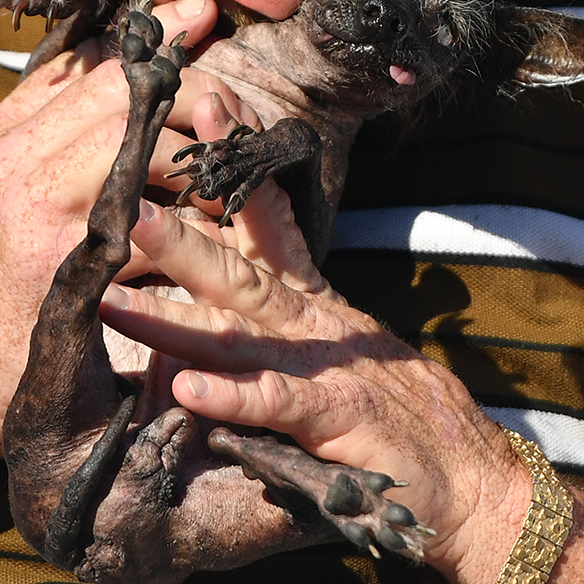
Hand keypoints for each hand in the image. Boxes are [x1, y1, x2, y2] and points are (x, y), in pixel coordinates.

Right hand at [0, 0, 250, 451]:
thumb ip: (41, 135)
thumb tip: (105, 73)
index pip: (81, 64)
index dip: (148, 37)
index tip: (201, 13)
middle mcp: (8, 159)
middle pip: (116, 92)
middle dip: (187, 89)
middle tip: (234, 112)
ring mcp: (31, 207)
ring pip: (136, 144)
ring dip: (196, 156)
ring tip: (231, 173)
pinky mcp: (60, 262)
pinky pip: (144, 223)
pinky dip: (187, 221)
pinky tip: (215, 229)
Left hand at [99, 206, 531, 583]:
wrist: (468, 475)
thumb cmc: (394, 407)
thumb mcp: (337, 332)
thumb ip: (287, 289)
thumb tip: (236, 238)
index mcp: (307, 299)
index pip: (265, 219)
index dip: (235, 164)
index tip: (203, 108)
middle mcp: (309, 322)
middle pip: (234, 268)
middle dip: (177, 234)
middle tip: (122, 203)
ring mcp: (321, 367)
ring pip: (236, 332)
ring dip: (174, 315)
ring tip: (115, 298)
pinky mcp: (333, 418)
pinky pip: (275, 404)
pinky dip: (233, 397)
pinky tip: (189, 391)